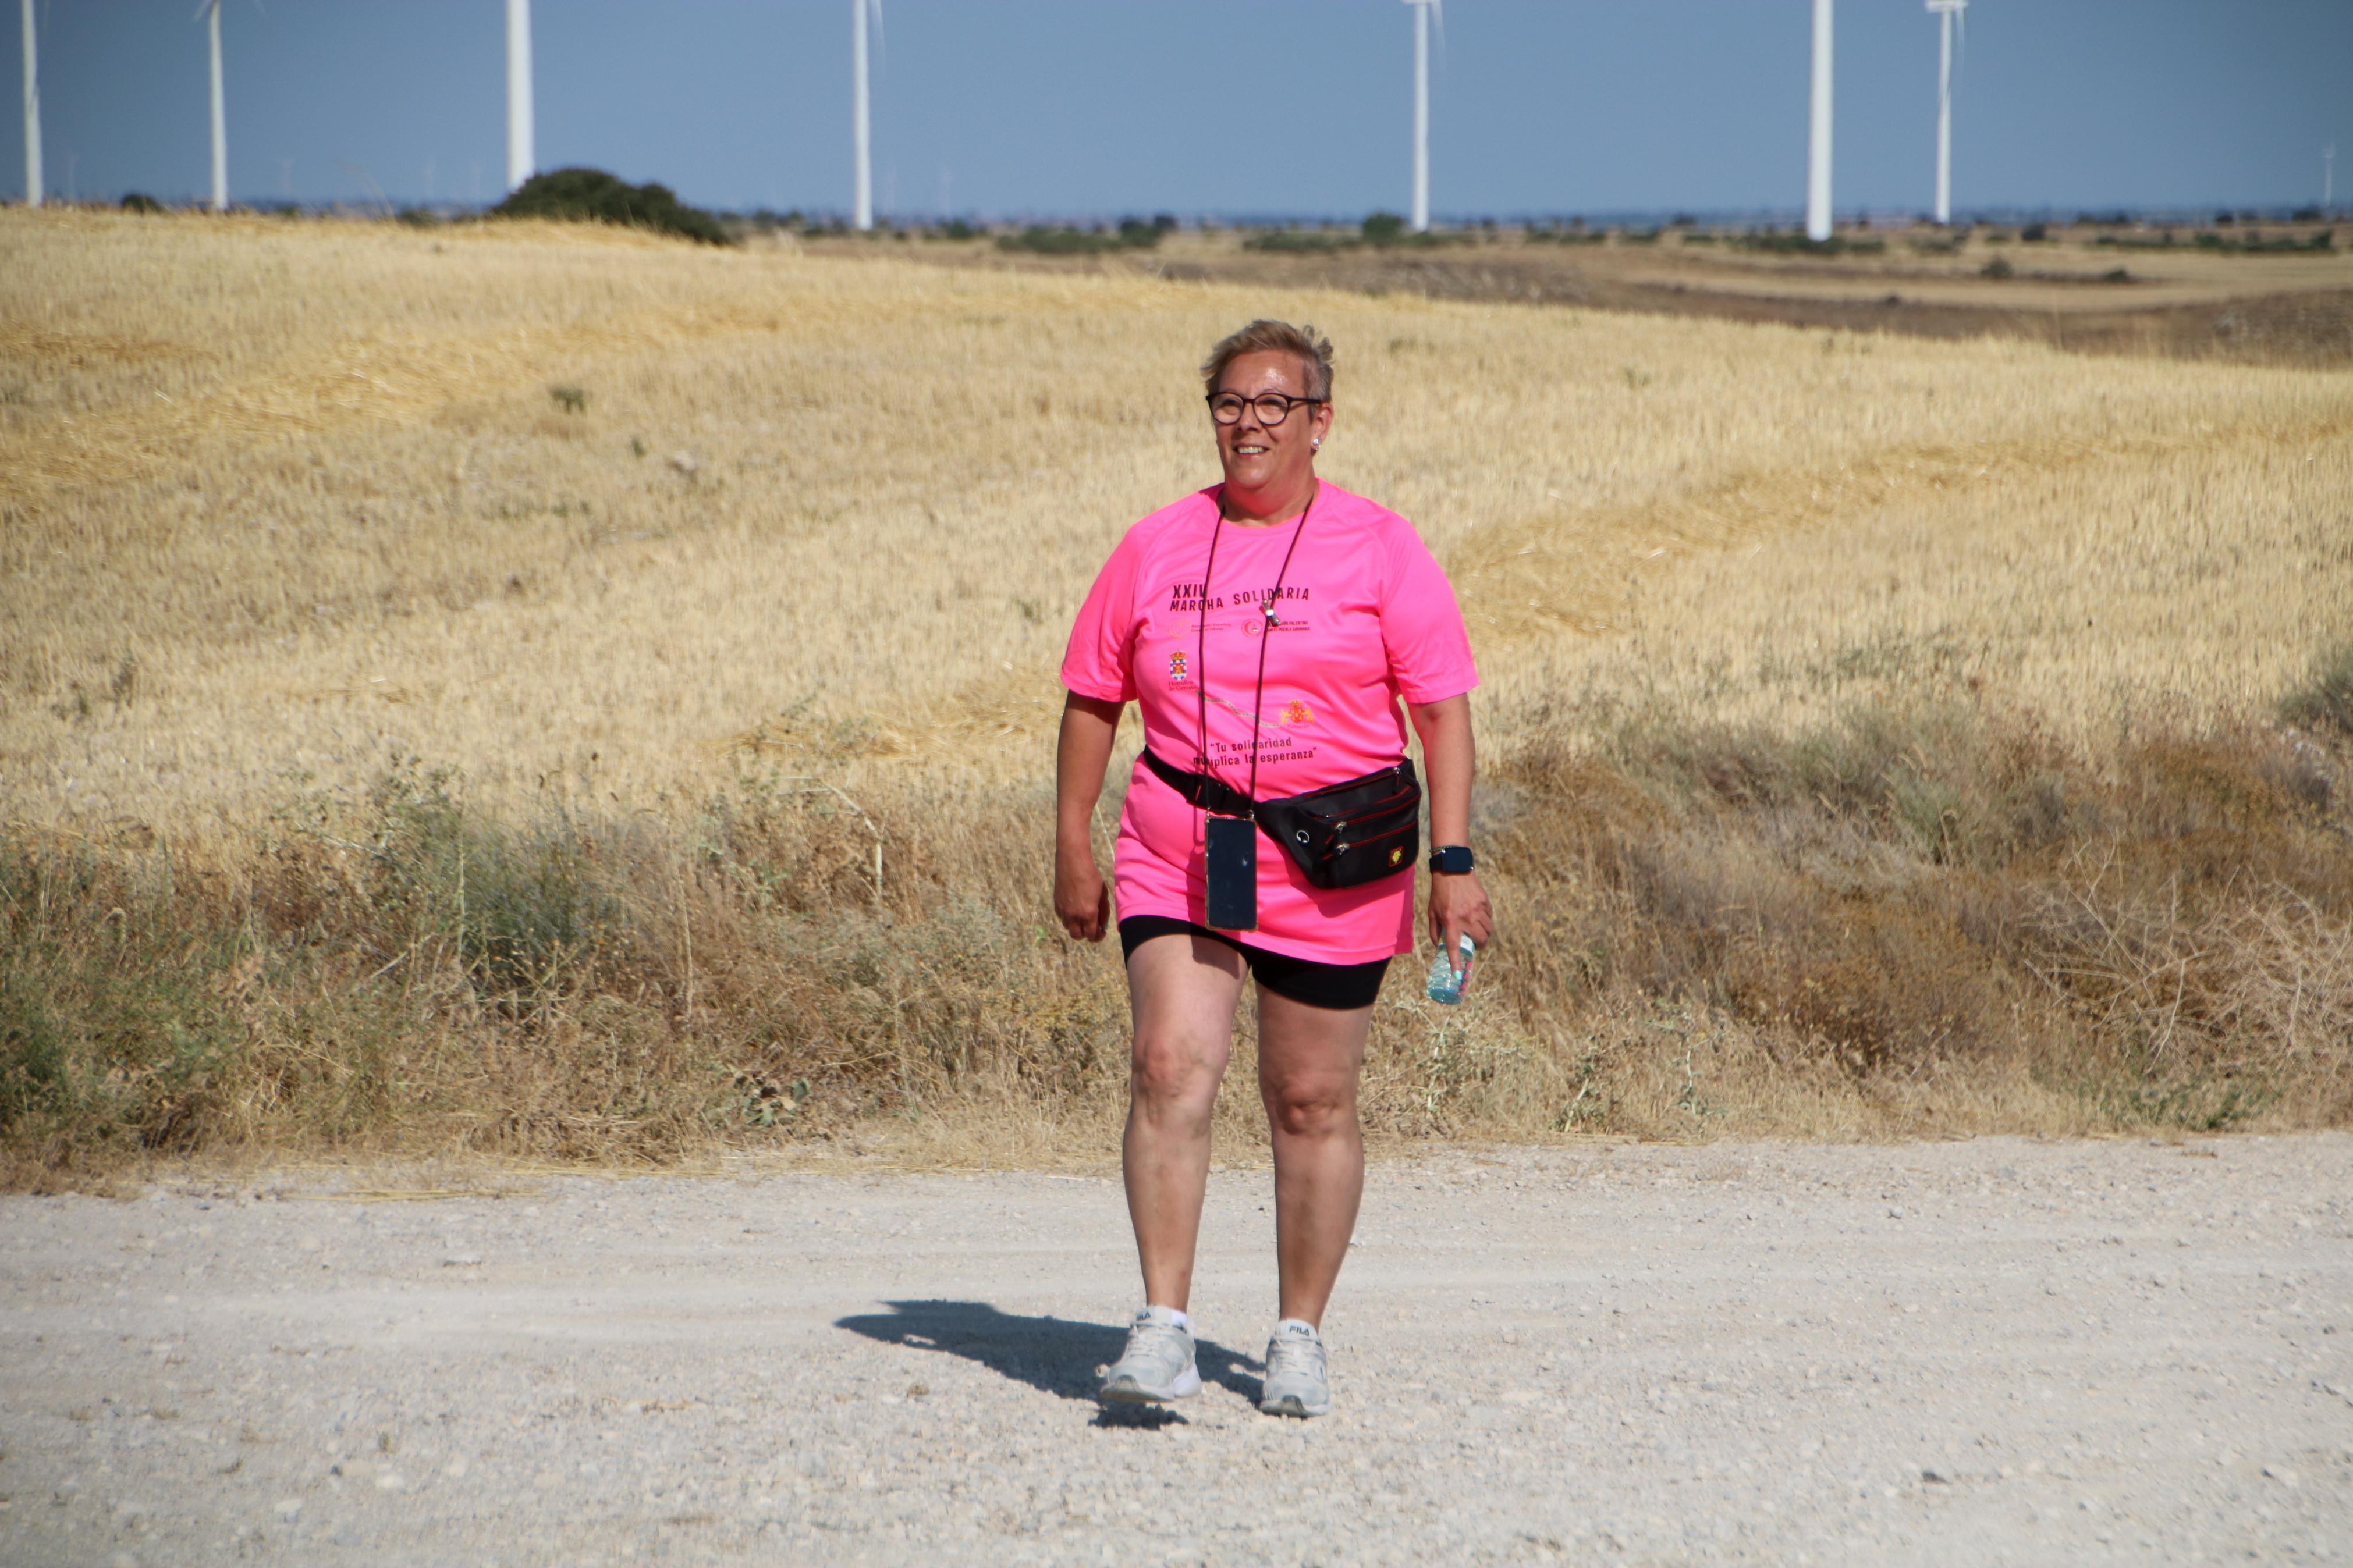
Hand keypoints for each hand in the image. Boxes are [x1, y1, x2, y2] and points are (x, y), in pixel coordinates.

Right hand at [1055, 846, 1111, 942]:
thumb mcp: (1102, 894)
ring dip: (1076, 926)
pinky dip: (1068, 917)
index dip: (1098, 937)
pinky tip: (1074, 907)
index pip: (1092, 936)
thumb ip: (1103, 912)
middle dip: (1086, 934)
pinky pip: (1062, 917)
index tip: (1101, 932)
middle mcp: (1074, 915)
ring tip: (1083, 916)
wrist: (1072, 861)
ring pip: (1069, 927)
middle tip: (1092, 927)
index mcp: (1088, 914)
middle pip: (1077, 936)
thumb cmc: (1091, 876)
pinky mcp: (1056, 904)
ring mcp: (1063, 911)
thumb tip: (1102, 924)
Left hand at [1427, 870, 1493, 985]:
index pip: (1454, 947)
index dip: (1456, 962)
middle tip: (1475, 944)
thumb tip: (1437, 945)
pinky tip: (1479, 916)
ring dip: (1484, 934)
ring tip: (1478, 931)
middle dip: (1479, 946)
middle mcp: (1466, 917)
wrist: (1452, 870)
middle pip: (1481, 940)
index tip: (1458, 975)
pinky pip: (1490, 917)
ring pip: (1488, 930)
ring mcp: (1478, 909)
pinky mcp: (1485, 902)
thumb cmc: (1439, 893)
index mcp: (1451, 921)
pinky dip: (1486, 920)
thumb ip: (1434, 930)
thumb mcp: (1432, 912)